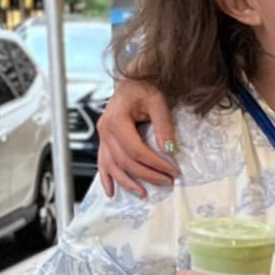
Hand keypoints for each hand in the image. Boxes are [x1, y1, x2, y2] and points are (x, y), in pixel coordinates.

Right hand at [98, 79, 179, 196]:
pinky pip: (102, 163)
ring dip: (127, 182)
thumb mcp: (157, 102)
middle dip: (147, 174)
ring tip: (143, 193)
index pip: (136, 150)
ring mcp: (102, 137)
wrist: (132, 81)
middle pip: (125, 161)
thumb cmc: (144, 88)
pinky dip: (106, 178)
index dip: (155, 163)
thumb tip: (169, 150)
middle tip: (167, 181)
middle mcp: (105, 130)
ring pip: (112, 166)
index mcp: (116, 120)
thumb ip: (163, 126)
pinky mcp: (104, 141)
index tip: (173, 171)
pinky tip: (111, 191)